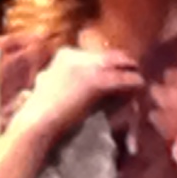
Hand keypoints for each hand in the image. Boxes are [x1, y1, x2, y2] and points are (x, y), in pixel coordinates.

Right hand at [18, 44, 141, 134]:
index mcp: (64, 55)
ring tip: (139, 83)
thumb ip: (67, 79)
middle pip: (112, 56)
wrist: (37, 123)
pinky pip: (126, 79)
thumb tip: (85, 81)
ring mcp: (87, 67)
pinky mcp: (97, 82)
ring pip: (122, 64)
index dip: (108, 64)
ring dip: (131, 73)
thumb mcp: (52, 87)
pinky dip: (134, 84)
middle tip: (134, 76)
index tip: (116, 72)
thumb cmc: (41, 111)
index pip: (96, 55)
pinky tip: (138, 89)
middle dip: (124, 65)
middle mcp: (77, 55)